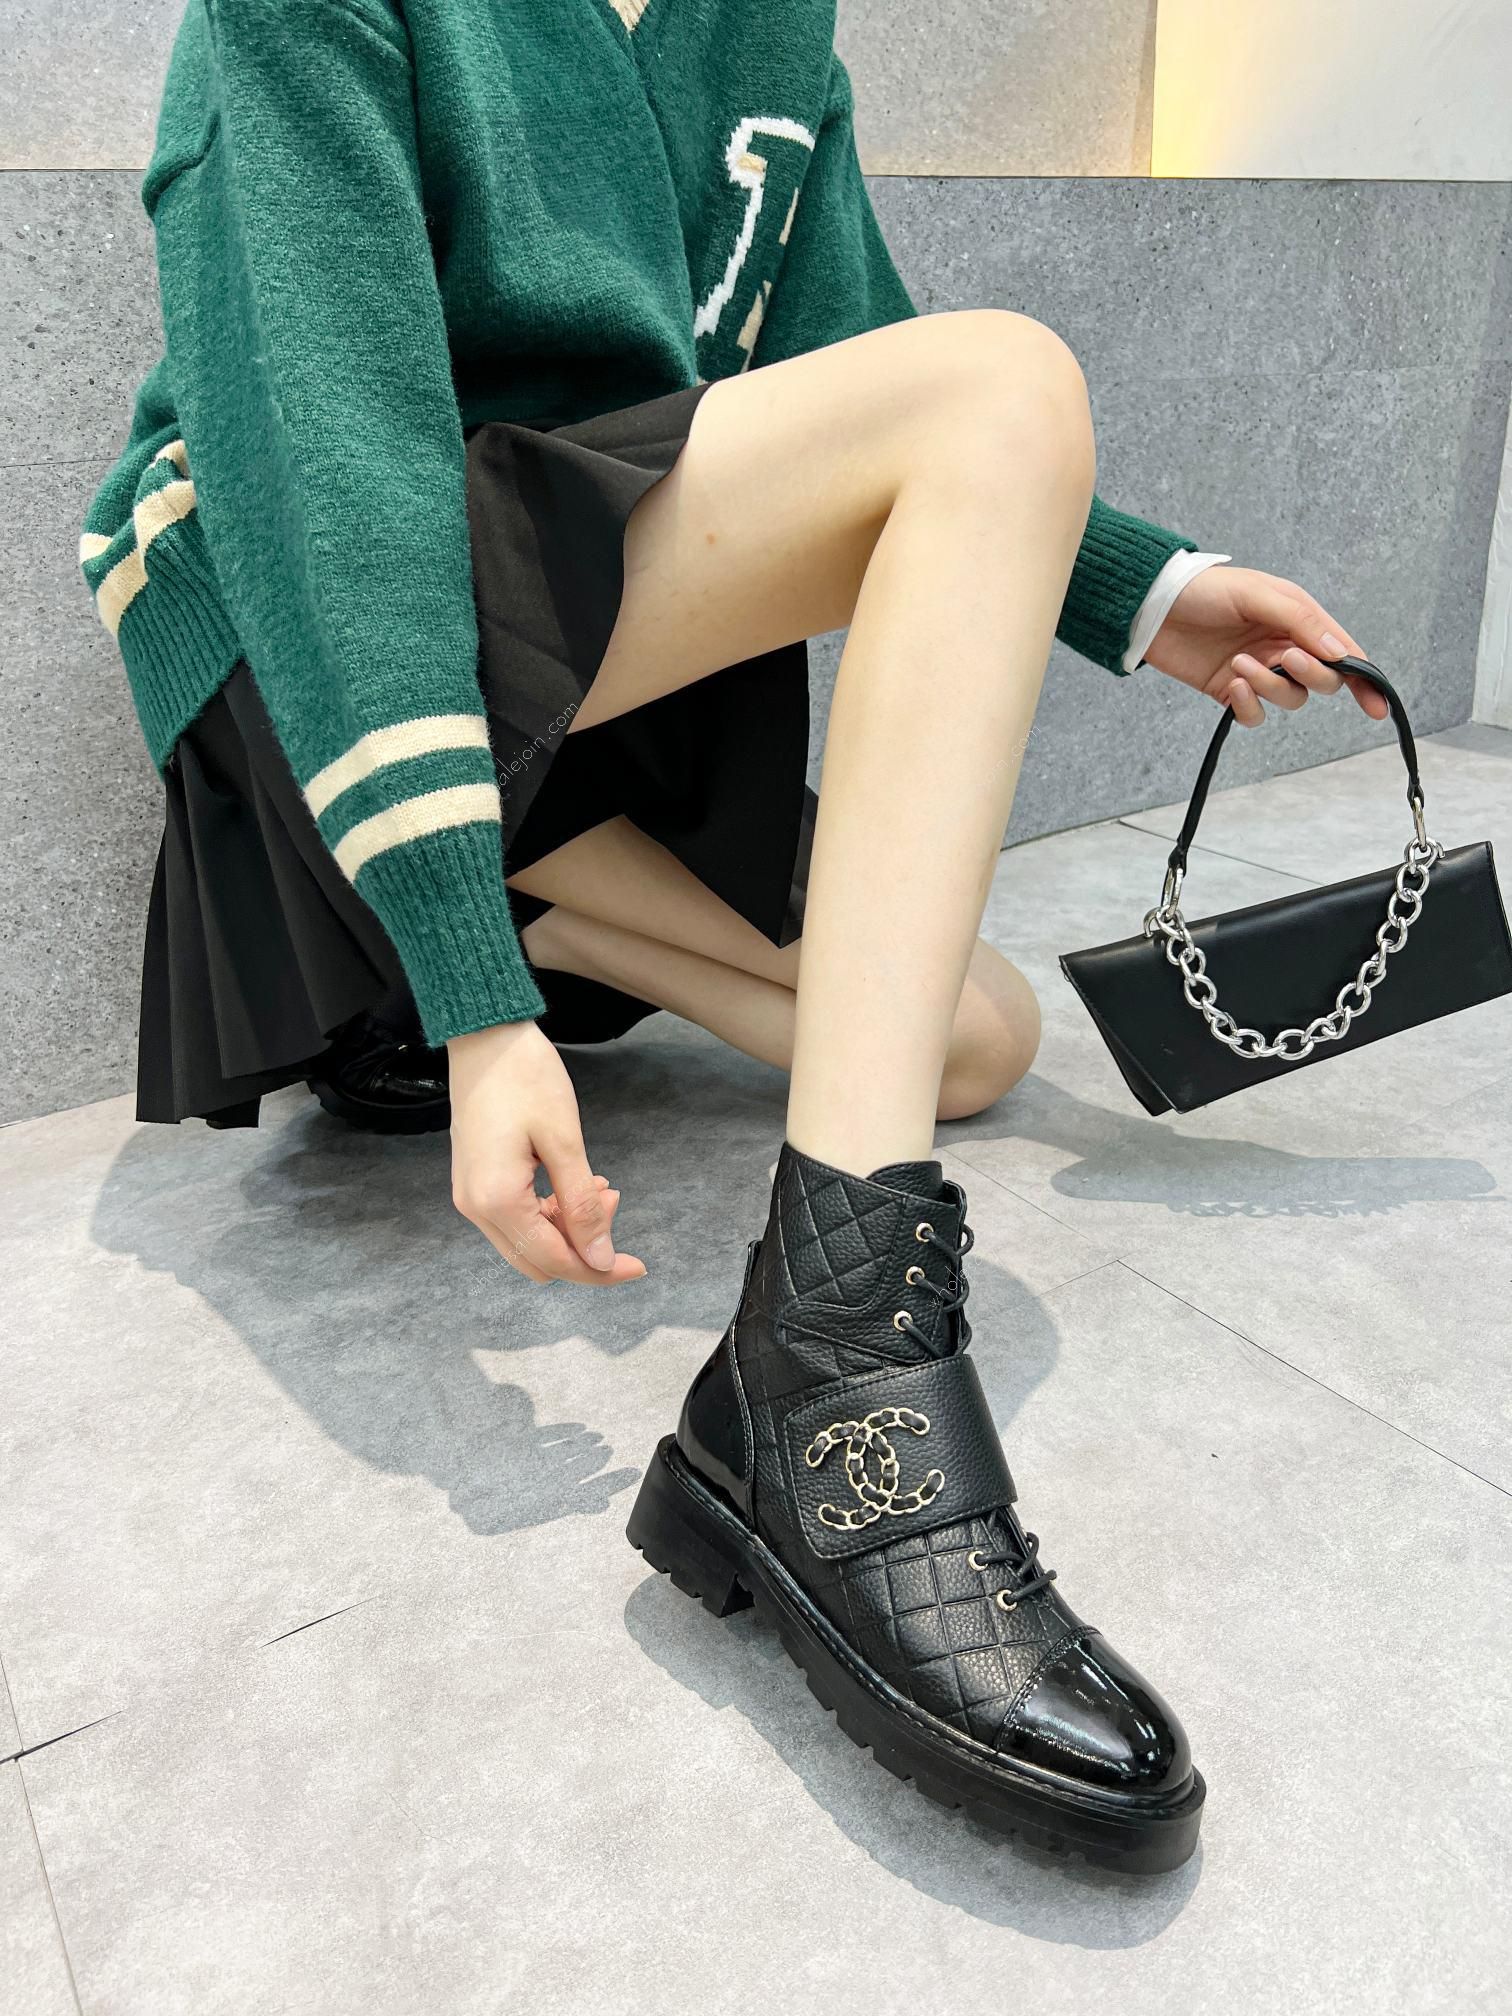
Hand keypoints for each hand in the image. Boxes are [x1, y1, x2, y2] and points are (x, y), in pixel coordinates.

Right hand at [448, 1020, 646, 1284]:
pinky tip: (574, 1182)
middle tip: (612, 1199)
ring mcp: (471, 1196)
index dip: (600, 1270)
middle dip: (583, 1246)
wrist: (484, 1035)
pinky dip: (549, 1212)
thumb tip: (600, 1259)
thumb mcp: (564, 1141)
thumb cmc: (524, 1077)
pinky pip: (516, 1219)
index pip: (555, 1261)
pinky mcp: (475, 1182)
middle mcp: (476, 1208)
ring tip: (598, 1184)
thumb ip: (582, 1206)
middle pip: (539, 1261)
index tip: (638, 1267)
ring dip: (567, 1227)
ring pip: (528, 1243)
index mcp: (497, 1200)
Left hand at [1142, 564, 1387, 727]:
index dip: (1364, 678)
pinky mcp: (1229, 690)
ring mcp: (1258, 670)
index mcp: (1297, 618)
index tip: (1378, 705)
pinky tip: (1231, 685)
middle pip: (1322, 680)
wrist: (1150, 607)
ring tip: (1239, 664)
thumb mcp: (1256, 593)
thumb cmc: (1203, 590)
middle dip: (1310, 675)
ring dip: (1269, 686)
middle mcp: (1283, 645)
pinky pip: (1254, 713)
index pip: (1341, 651)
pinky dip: (1248, 705)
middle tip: (1284, 658)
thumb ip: (1298, 619)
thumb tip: (1337, 650)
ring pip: (1289, 698)